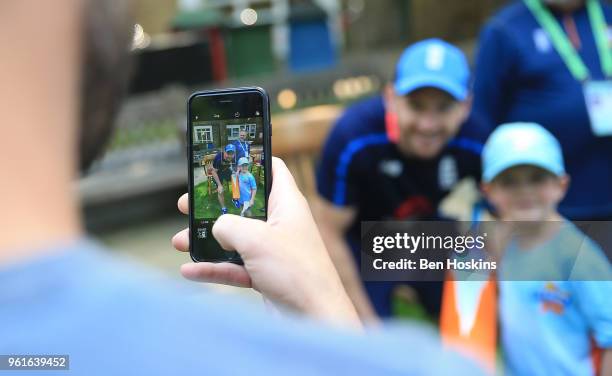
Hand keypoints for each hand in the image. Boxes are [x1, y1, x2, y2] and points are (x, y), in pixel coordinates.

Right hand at [172, 157, 360, 327]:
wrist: (314, 318)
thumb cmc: (296, 272)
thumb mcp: (255, 239)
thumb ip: (228, 225)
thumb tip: (217, 227)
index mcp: (286, 204)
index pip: (271, 170)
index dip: (250, 162)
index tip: (224, 161)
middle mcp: (280, 224)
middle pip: (243, 206)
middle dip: (214, 206)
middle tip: (188, 203)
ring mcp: (273, 250)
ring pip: (235, 238)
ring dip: (207, 240)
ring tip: (180, 240)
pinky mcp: (266, 275)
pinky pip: (235, 267)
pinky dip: (213, 268)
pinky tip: (190, 270)